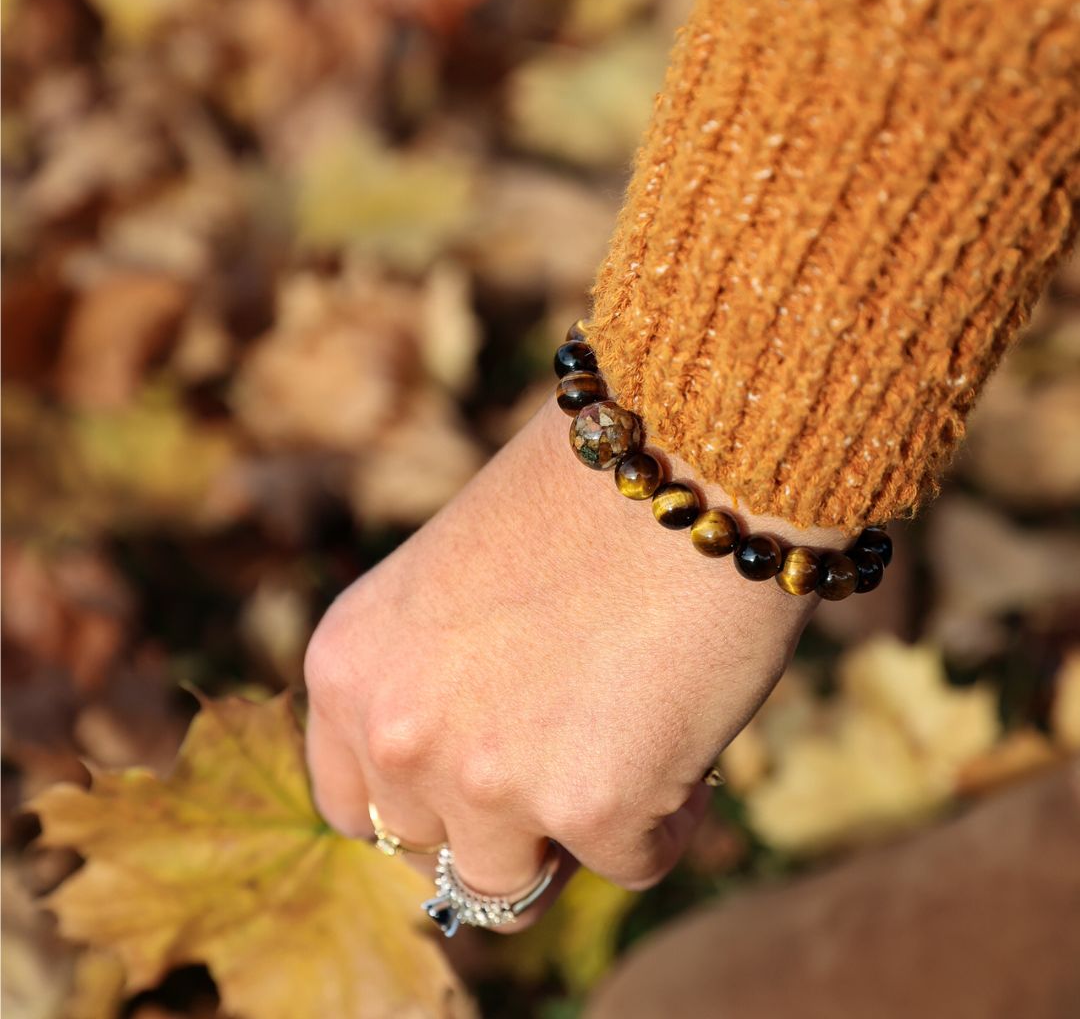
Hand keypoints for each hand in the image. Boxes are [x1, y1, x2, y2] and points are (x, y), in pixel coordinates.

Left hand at [304, 394, 845, 928]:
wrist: (686, 451)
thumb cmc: (583, 498)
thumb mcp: (456, 588)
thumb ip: (436, 683)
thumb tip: (468, 788)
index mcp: (349, 664)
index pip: (351, 805)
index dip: (424, 805)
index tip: (482, 784)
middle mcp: (398, 730)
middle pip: (434, 856)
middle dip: (500, 823)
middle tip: (570, 750)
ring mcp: (489, 778)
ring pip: (514, 887)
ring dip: (572, 830)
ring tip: (630, 736)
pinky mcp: (593, 807)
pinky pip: (632, 865)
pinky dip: (665, 815)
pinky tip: (686, 721)